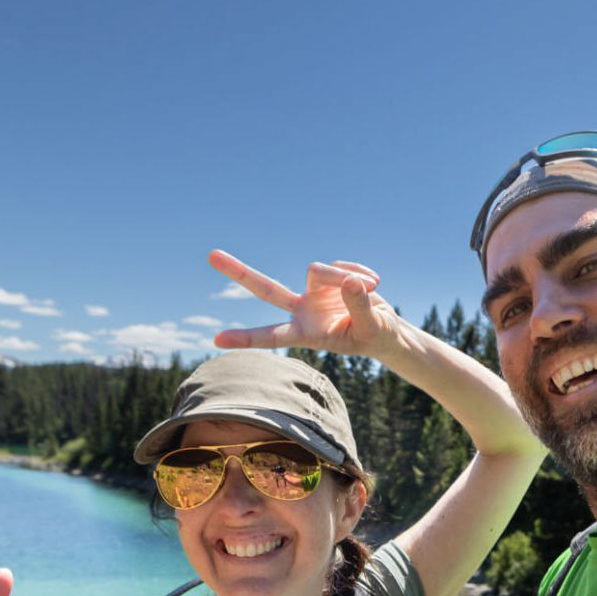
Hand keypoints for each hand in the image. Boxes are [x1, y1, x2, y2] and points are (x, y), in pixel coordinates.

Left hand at [208, 251, 405, 362]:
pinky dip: (360, 271)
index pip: (273, 337)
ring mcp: (313, 292)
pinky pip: (340, 265)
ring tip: (372, 287)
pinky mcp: (328, 277)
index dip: (246, 338)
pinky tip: (374, 283)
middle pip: (267, 289)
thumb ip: (361, 307)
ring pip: (319, 271)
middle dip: (240, 273)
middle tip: (210, 255)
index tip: (216, 340)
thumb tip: (351, 281)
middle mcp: (303, 311)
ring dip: (346, 276)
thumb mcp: (372, 328)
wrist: (385, 330)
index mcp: (307, 334)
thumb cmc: (375, 337)